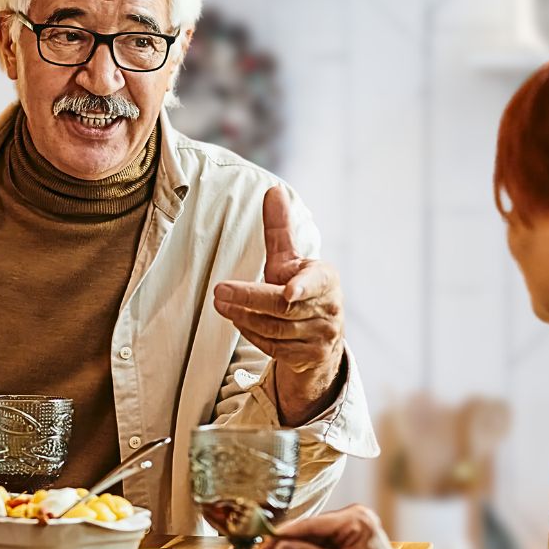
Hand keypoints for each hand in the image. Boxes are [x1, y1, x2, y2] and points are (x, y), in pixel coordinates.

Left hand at [213, 186, 345, 423]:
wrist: (321, 338)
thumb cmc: (299, 289)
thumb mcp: (290, 260)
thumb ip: (280, 229)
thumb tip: (274, 190)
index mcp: (327, 280)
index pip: (317, 283)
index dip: (303, 287)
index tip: (288, 292)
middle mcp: (329, 309)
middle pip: (284, 308)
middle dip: (250, 299)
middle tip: (219, 291)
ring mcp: (320, 337)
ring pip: (276, 329)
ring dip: (244, 317)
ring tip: (221, 303)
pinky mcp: (308, 358)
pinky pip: (274, 348)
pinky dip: (252, 334)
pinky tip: (237, 320)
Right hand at [261, 504, 420, 548]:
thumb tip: (279, 548)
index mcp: (356, 518)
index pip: (312, 522)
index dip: (285, 533)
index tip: (264, 542)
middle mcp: (354, 515)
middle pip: (311, 527)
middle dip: (288, 542)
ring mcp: (351, 525)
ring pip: (313, 535)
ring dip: (296, 548)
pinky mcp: (348, 536)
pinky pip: (321, 542)